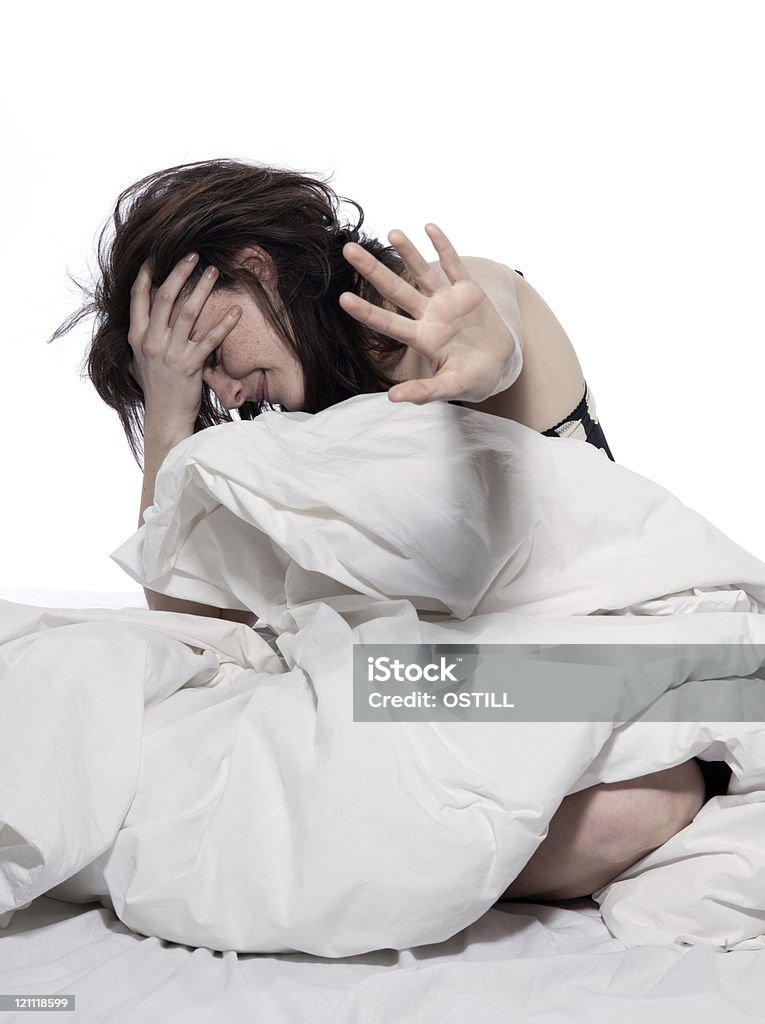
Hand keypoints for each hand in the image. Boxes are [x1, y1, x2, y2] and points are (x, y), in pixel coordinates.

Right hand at [128, 254, 241, 425]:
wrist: (165, 419)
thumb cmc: (156, 390)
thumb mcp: (139, 362)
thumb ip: (140, 340)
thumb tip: (140, 321)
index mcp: (137, 337)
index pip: (139, 298)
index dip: (147, 274)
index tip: (156, 256)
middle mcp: (151, 342)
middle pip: (165, 297)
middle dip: (179, 272)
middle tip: (193, 254)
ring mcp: (170, 354)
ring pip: (188, 312)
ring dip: (202, 288)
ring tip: (214, 271)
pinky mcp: (190, 366)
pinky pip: (210, 340)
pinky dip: (224, 324)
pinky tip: (236, 311)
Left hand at [339, 224, 518, 403]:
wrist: (500, 366)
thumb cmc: (473, 380)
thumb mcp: (451, 388)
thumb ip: (424, 392)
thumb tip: (393, 399)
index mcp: (422, 339)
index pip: (388, 324)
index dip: (367, 311)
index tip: (343, 298)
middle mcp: (429, 316)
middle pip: (396, 290)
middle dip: (372, 270)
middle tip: (348, 249)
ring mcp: (448, 302)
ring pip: (423, 273)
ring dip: (408, 252)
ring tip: (391, 232)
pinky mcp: (468, 291)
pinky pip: (454, 265)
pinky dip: (444, 247)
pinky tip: (429, 227)